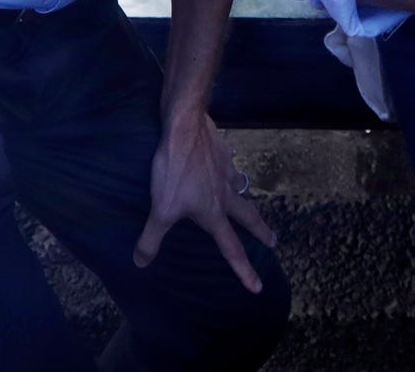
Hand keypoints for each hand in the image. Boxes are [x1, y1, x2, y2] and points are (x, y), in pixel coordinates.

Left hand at [134, 107, 275, 293]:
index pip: (231, 249)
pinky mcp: (221, 152)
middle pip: (249, 217)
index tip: (257, 287)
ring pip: (241, 189)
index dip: (243, 270)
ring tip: (246, 199)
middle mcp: (225, 194)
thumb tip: (141, 263)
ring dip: (246, 197)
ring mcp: (226, 171)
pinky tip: (225, 165)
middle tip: (273, 242)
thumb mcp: (160, 208)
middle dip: (261, 232)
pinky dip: (230, 170)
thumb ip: (151, 238)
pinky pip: (229, 165)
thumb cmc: (175, 169)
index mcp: (213, 213)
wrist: (186, 127)